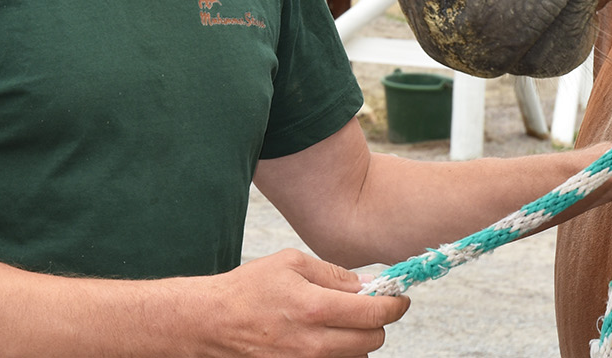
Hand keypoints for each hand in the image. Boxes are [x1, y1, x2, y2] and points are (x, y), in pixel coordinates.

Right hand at [212, 248, 408, 355]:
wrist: (212, 322)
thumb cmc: (249, 289)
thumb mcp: (291, 263)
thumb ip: (333, 274)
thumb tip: (367, 284)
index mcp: (314, 308)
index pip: (374, 313)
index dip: (395, 305)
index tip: (399, 298)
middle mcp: (312, 343)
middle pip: (372, 341)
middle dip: (378, 322)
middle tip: (370, 306)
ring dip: (359, 341)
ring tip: (342, 322)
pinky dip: (340, 354)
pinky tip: (329, 338)